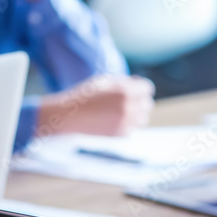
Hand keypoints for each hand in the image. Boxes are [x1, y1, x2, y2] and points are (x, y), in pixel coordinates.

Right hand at [37, 75, 154, 137]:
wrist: (69, 116)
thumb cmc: (85, 95)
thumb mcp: (105, 82)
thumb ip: (124, 83)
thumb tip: (138, 85)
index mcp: (125, 90)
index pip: (147, 89)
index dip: (140, 88)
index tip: (135, 90)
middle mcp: (128, 106)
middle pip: (147, 104)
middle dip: (139, 102)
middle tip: (127, 102)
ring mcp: (125, 122)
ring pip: (143, 119)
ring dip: (136, 115)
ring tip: (122, 112)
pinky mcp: (120, 134)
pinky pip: (132, 129)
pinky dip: (127, 125)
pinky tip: (115, 121)